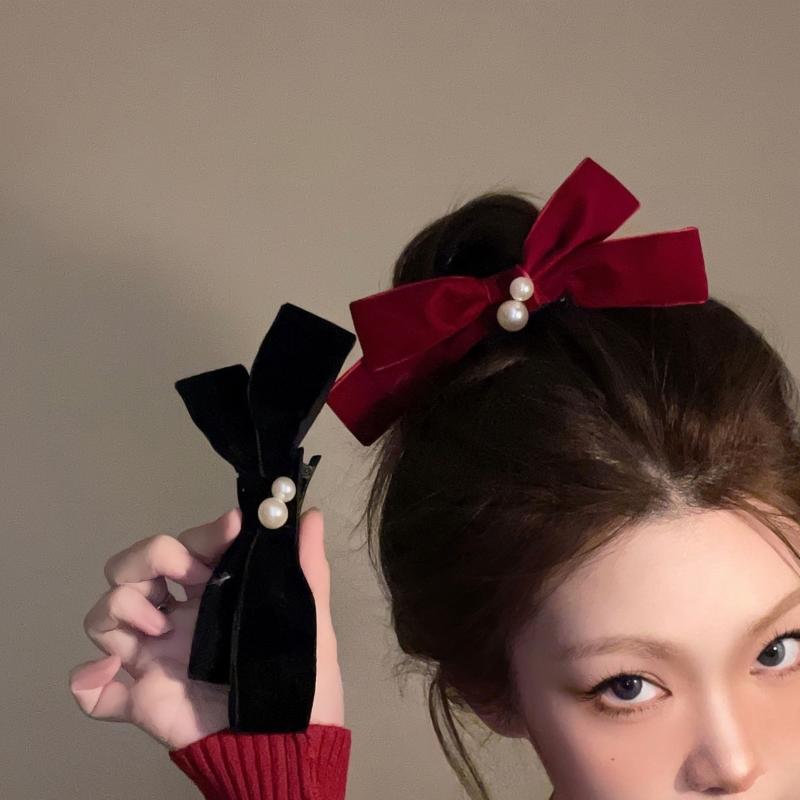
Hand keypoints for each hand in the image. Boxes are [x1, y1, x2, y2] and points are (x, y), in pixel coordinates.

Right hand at [68, 506, 344, 749]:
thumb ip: (308, 567)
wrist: (285, 744)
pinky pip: (92, 691)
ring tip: (162, 631)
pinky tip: (106, 677)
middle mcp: (176, 618)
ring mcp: (155, 657)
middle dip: (149, 557)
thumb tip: (312, 516)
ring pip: (104, 614)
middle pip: (129, 568)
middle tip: (186, 576)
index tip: (228, 532)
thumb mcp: (309, 619)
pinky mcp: (140, 699)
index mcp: (213, 595)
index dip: (198, 534)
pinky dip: (87, 682)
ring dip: (122, 607)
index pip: (185, 546)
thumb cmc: (299, 678)